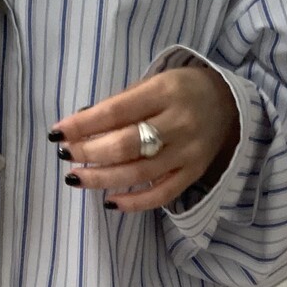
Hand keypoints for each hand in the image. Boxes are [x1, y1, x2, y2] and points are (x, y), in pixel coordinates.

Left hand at [49, 64, 239, 213]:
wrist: (229, 104)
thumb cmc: (180, 91)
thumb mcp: (152, 84)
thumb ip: (119, 104)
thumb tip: (78, 125)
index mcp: (165, 91)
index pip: (116, 111)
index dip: (83, 125)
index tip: (58, 133)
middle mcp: (179, 123)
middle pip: (126, 145)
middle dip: (90, 152)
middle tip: (66, 155)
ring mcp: (188, 152)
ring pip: (139, 173)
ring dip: (102, 178)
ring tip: (75, 178)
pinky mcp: (193, 174)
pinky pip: (161, 195)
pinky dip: (134, 202)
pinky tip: (109, 201)